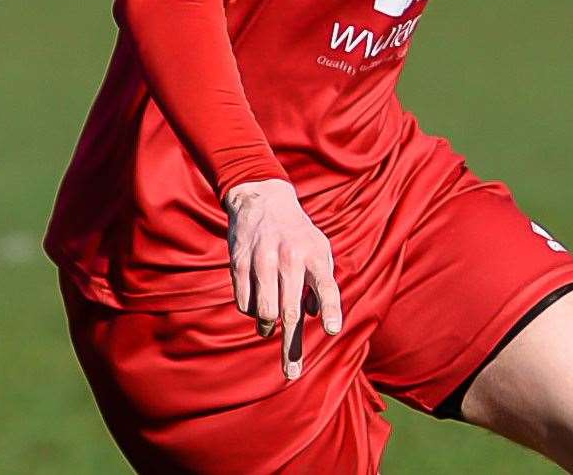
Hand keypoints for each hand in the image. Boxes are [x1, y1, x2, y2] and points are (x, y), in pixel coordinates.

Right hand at [223, 178, 343, 381]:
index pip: (326, 284)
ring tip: (269, 325)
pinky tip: (256, 302)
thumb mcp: (319, 248)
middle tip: (292, 373)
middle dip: (291, 346)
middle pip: (290, 311)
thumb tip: (314, 317)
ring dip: (267, 326)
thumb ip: (320, 281)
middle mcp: (289, 257)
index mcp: (314, 253)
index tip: (333, 330)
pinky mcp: (239, 263)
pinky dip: (251, 311)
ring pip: (264, 312)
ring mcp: (261, 260)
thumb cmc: (298, 233)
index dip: (330, 308)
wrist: (263, 199)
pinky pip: (244, 303)